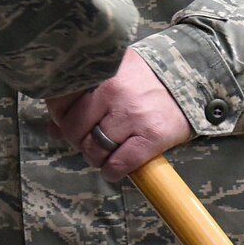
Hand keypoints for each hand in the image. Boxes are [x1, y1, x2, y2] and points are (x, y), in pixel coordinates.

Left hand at [47, 48, 191, 182]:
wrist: (191, 77)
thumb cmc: (144, 77)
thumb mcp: (112, 75)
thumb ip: (81, 97)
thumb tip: (52, 130)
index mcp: (101, 72)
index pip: (61, 100)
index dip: (59, 116)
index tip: (65, 121)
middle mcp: (114, 92)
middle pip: (75, 129)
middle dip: (76, 140)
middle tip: (87, 139)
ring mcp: (133, 115)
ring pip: (94, 149)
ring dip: (94, 157)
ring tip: (102, 152)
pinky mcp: (152, 136)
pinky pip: (119, 163)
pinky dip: (111, 171)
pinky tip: (113, 168)